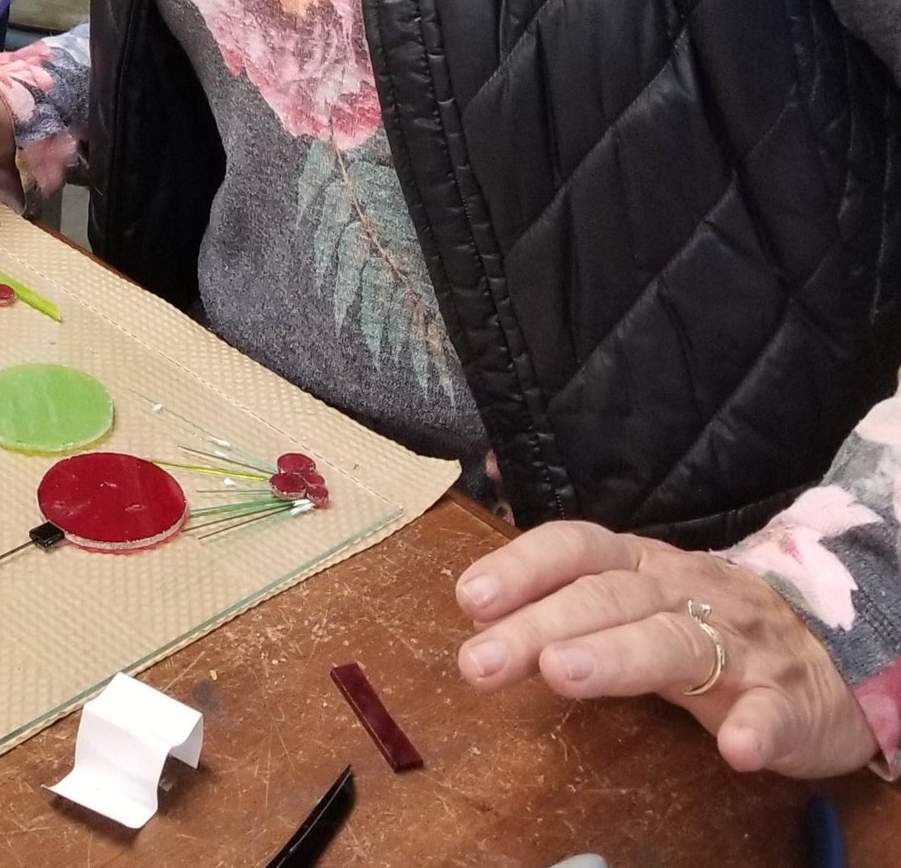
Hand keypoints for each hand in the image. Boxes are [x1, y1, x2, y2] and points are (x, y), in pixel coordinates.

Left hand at [456, 519, 877, 777]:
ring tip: (564, 675)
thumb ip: (568, 605)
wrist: (830, 650)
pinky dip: (756, 728)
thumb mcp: (638, 600)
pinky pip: (773, 711)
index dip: (521, 567)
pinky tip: (735, 749)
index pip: (574, 549)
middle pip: (606, 599)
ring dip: (617, 657)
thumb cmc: (709, 622)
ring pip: (675, 643)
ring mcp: (739, 644)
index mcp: (641, 565)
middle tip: (479, 662)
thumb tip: (481, 615)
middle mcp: (683, 592)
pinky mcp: (789, 699)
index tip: (468, 598)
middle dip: (539, 626)